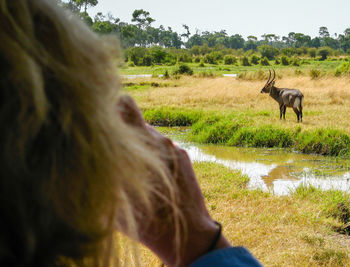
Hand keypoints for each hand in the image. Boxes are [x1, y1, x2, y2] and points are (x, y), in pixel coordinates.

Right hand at [116, 95, 230, 266]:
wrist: (190, 234)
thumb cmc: (149, 222)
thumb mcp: (117, 200)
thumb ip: (103, 174)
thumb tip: (86, 160)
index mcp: (141, 145)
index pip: (126, 105)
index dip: (113, 107)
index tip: (103, 118)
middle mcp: (159, 140)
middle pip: (136, 122)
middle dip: (124, 133)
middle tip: (116, 152)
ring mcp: (174, 147)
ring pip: (149, 136)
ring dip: (140, 147)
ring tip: (136, 171)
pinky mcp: (184, 155)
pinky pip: (163, 147)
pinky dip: (154, 156)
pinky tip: (153, 176)